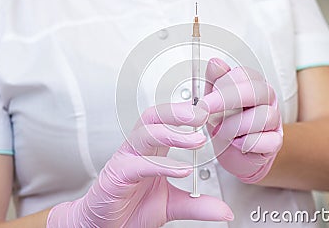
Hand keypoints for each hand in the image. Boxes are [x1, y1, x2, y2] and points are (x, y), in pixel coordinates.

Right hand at [47, 102, 233, 227]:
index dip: (184, 114)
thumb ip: (197, 205)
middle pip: (154, 118)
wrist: (105, 226)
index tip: (207, 113)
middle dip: (177, 112)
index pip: (165, 121)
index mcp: (151, 151)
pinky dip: (161, 165)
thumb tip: (223, 210)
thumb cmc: (131, 208)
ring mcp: (126, 161)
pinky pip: (138, 165)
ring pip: (145, 134)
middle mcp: (138, 151)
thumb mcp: (172, 205)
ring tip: (196, 140)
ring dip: (173, 134)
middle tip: (200, 114)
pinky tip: (180, 170)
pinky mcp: (116, 176)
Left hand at [200, 58, 282, 183]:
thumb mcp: (214, 101)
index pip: (244, 75)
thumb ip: (214, 82)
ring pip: (265, 115)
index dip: (223, 84)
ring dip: (236, 125)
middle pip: (258, 91)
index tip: (204, 100)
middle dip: (228, 100)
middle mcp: (266, 100)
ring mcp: (274, 121)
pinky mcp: (275, 142)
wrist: (234, 154)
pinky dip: (250, 142)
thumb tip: (215, 63)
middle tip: (207, 111)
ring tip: (221, 132)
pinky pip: (271, 140)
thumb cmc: (226, 125)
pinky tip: (237, 143)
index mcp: (252, 85)